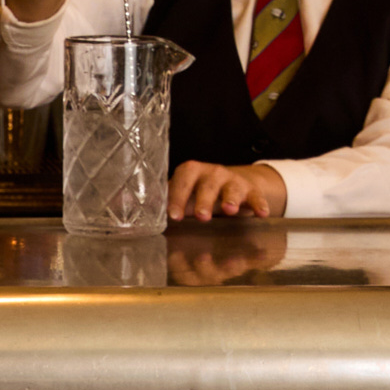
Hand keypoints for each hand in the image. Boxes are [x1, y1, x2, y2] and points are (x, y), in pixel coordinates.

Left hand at [168, 161, 290, 221]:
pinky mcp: (250, 190)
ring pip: (232, 187)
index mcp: (191, 172)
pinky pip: (255, 196)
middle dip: (204, 200)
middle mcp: (212, 173)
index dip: (178, 196)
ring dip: (230, 199)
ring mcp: (232, 180)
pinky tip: (262, 214)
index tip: (174, 216)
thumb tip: (127, 206)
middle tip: (202, 217)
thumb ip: (159, 203)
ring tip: (230, 211)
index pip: (183, 179)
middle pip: (208, 183)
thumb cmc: (197, 194)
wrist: (229, 188)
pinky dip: (259, 204)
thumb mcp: (180, 197)